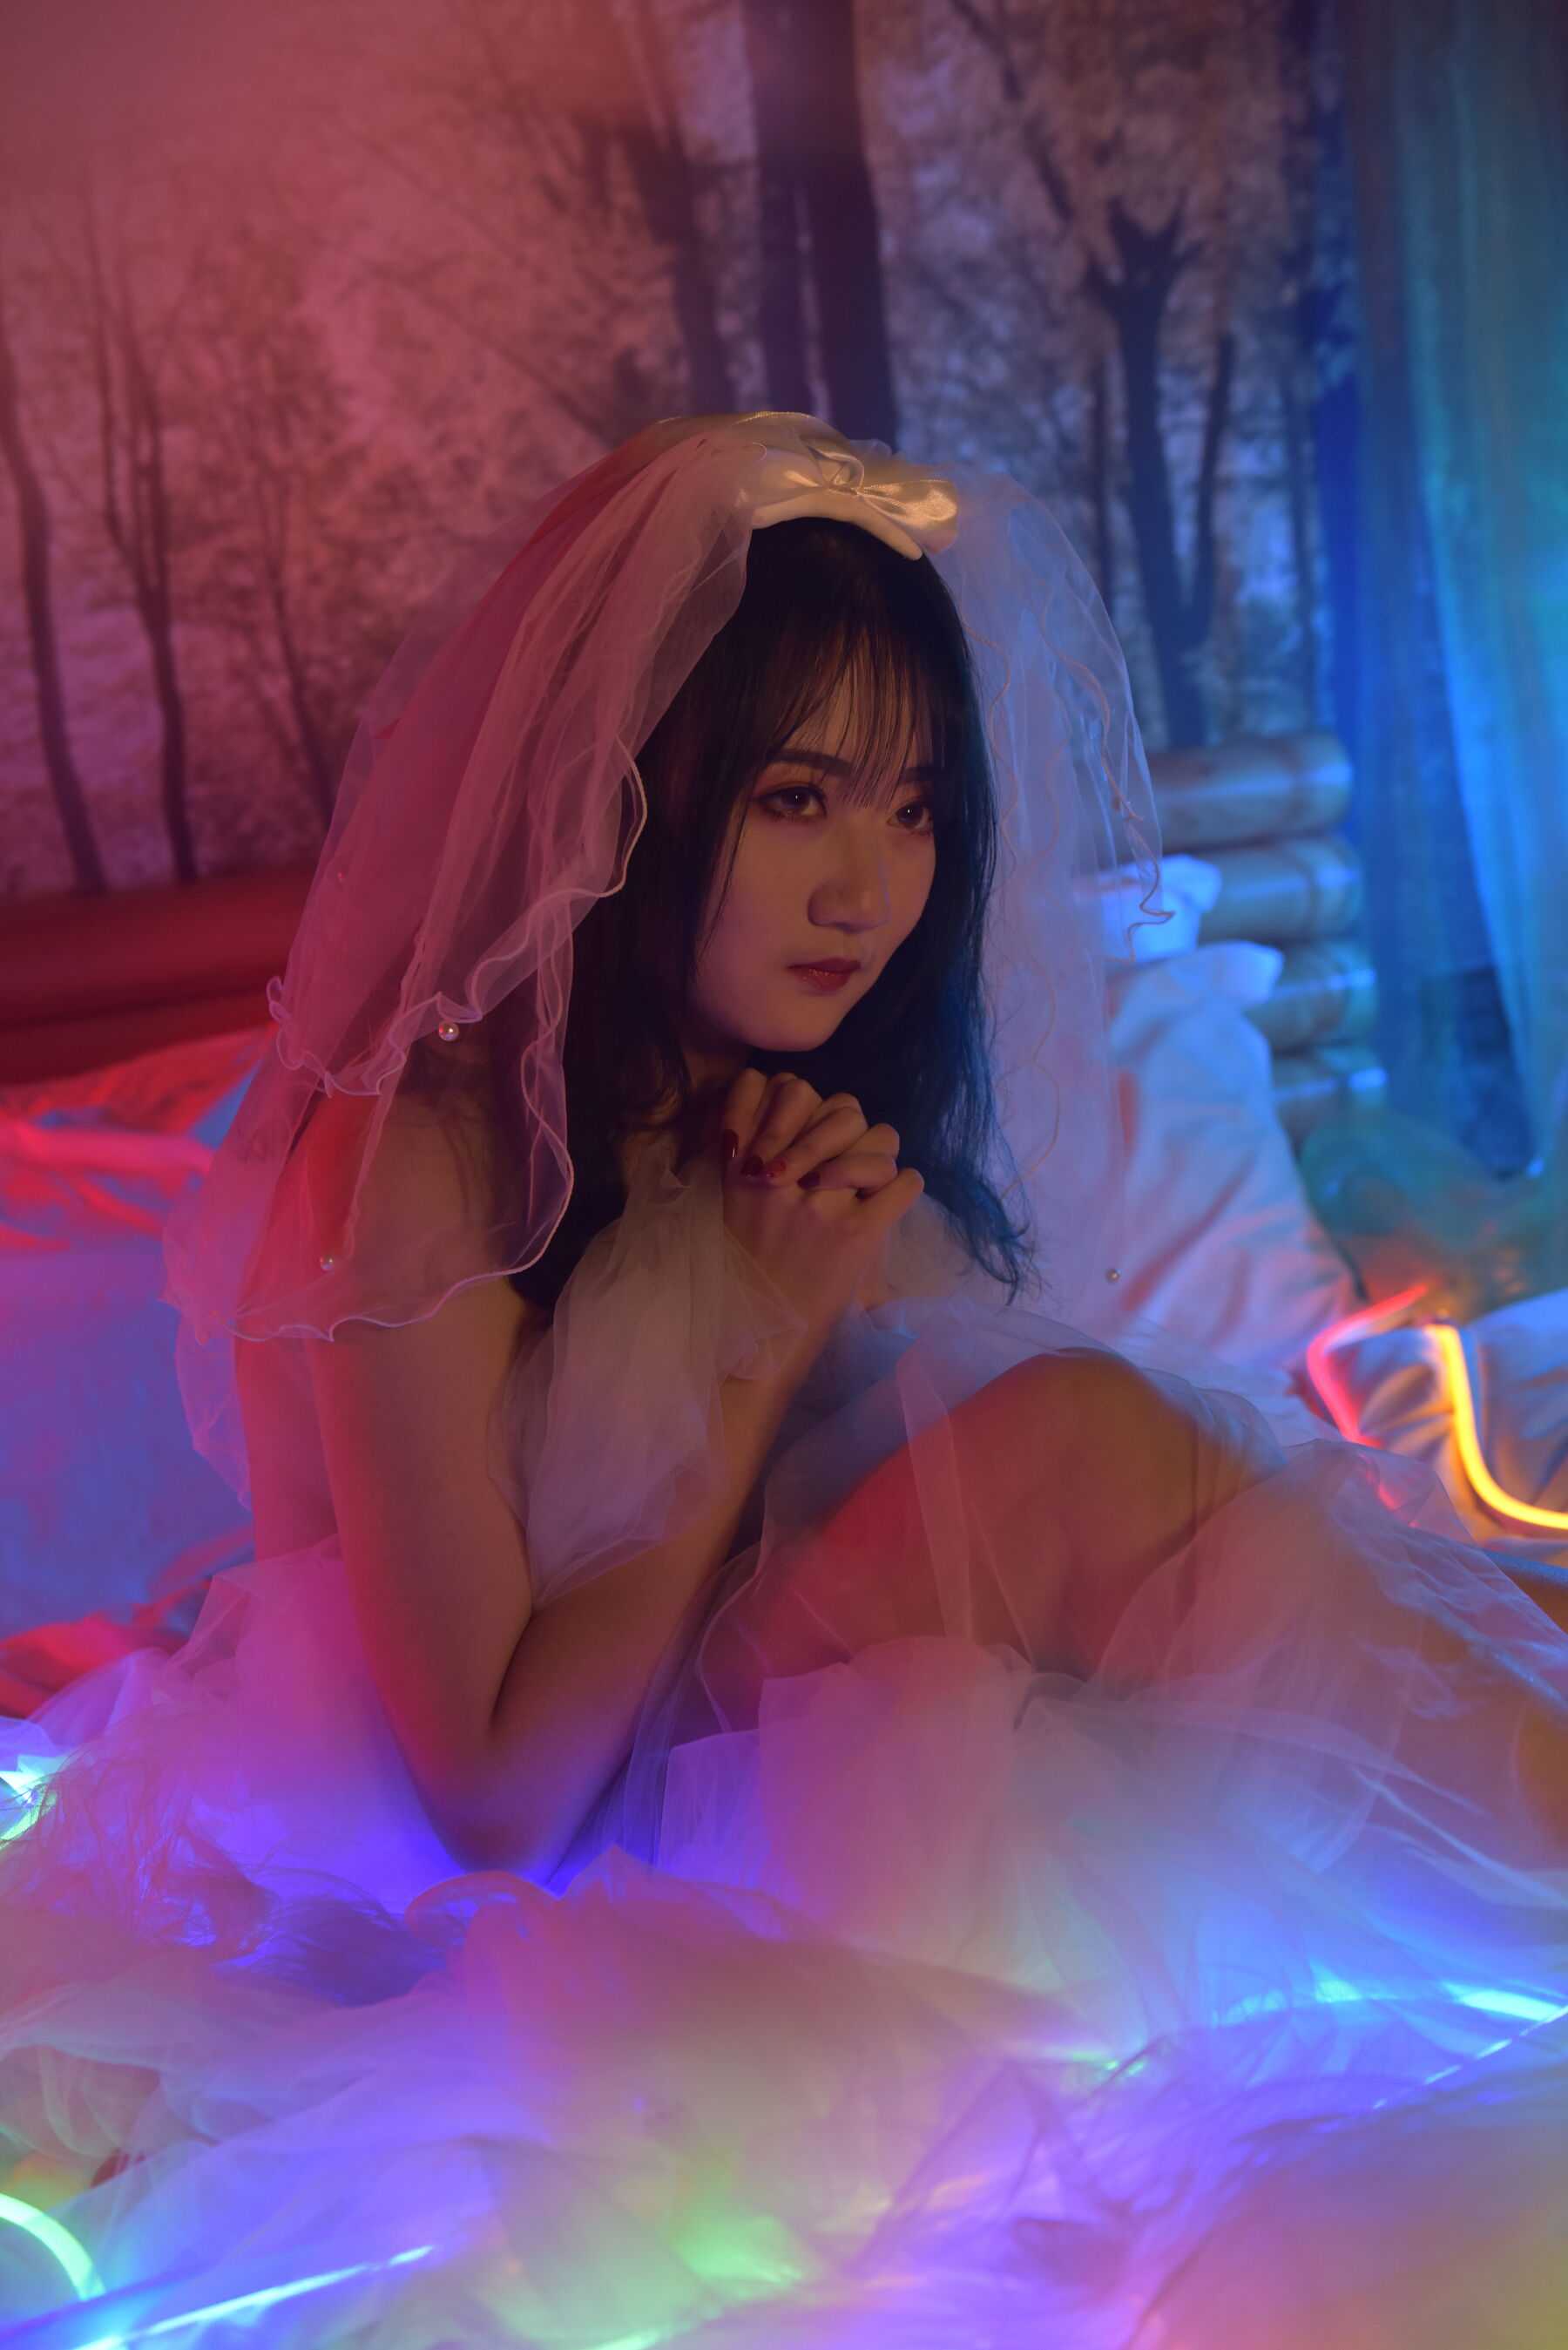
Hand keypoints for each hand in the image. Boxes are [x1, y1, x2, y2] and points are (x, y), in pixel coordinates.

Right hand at [717, 1069, 922, 1353]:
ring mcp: (825, 1204)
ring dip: (879, 1154)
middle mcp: (787, 1175)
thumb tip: (791, 1119)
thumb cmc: (740, 1269)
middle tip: (846, 1154)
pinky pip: (902, 1184)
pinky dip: (904, 1184)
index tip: (808, 1130)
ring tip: (870, 1177)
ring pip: (880, 1141)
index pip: (797, 1091)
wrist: (755, 1335)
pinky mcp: (857, 1234)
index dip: (811, 1106)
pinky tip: (889, 1197)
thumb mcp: (728, 1202)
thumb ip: (752, 1158)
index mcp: (750, 1162)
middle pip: (845, 1110)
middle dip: (851, 1127)